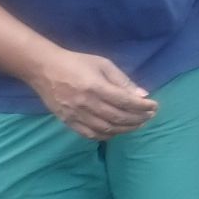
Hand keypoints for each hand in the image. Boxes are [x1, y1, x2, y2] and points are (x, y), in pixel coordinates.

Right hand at [30, 48, 157, 139]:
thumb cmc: (77, 63)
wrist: (44, 69)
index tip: (154, 106)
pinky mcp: (67, 121)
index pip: (125, 102)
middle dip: (138, 119)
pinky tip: (117, 131)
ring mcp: (75, 115)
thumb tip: (143, 95)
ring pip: (106, 129)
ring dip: (126, 129)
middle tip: (149, 116)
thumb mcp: (103, 64)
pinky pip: (90, 134)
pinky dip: (107, 135)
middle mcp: (85, 103)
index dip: (142, 107)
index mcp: (95, 87)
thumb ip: (123, 81)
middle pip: (118, 117)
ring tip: (138, 124)